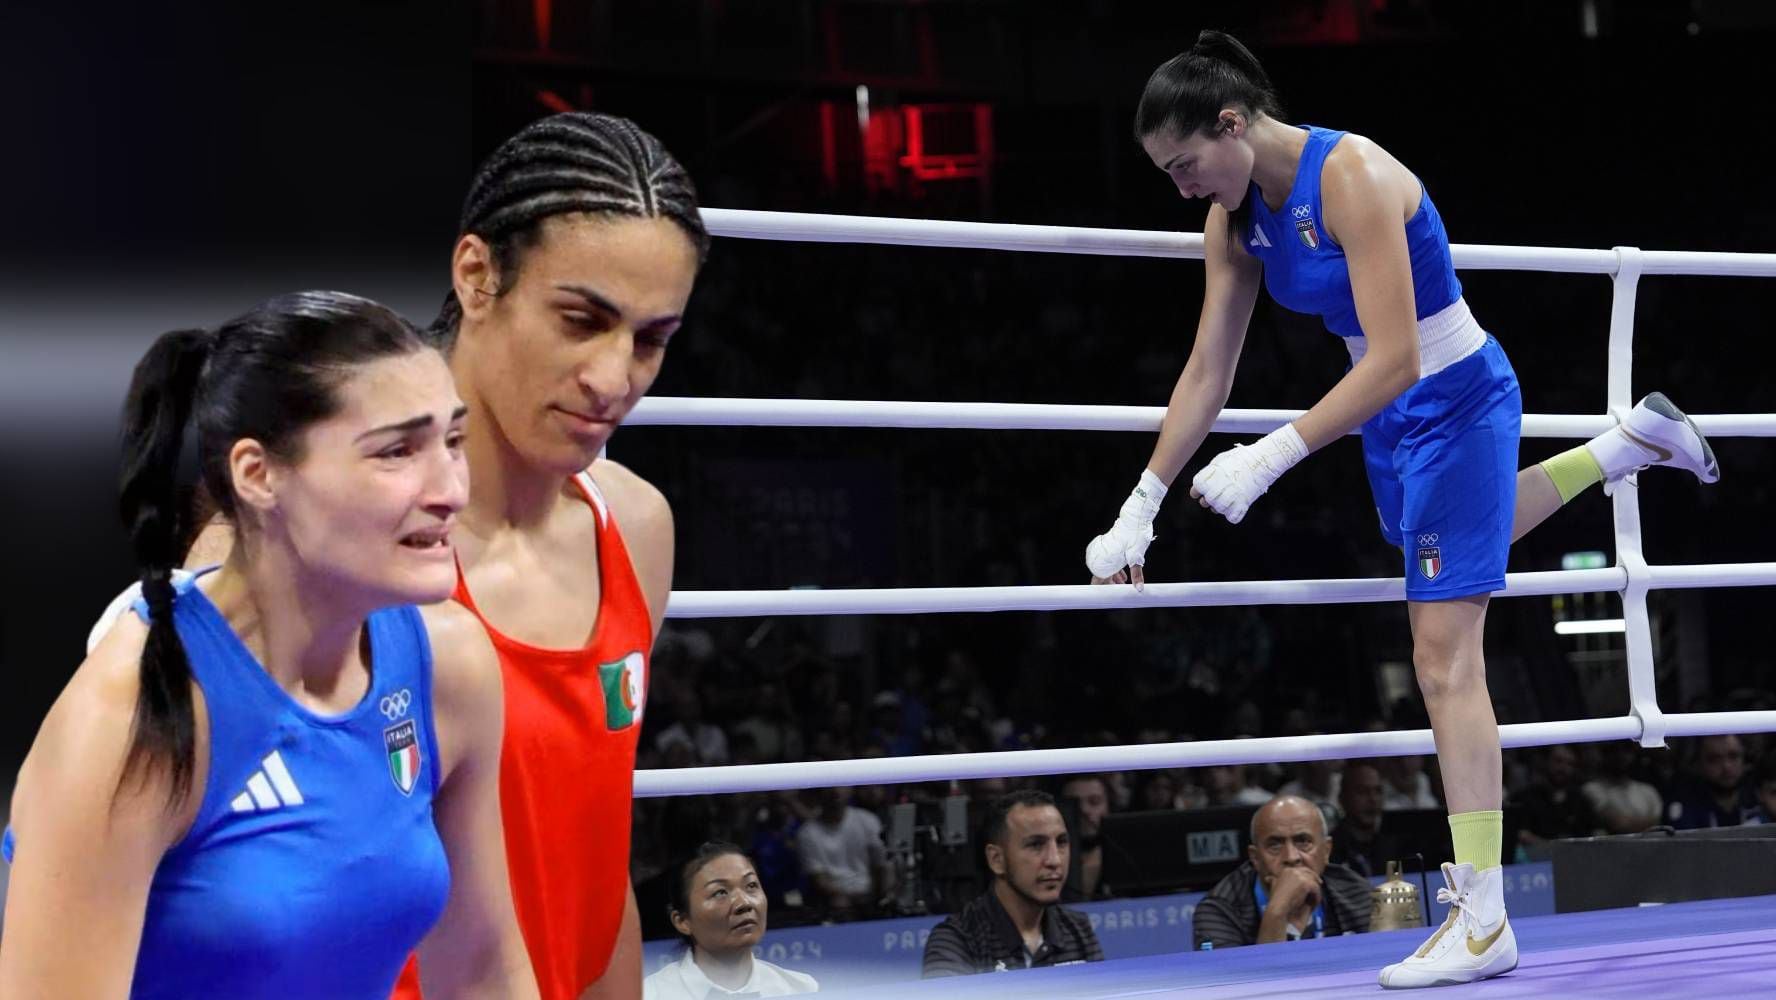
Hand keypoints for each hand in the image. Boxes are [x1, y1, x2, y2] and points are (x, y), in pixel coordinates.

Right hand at [1086, 471, 1166, 589]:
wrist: (1135, 517)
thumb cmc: (1135, 535)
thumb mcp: (1137, 556)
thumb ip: (1137, 574)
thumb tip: (1139, 588)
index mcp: (1107, 560)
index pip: (1097, 578)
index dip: (1099, 588)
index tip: (1103, 595)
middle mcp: (1104, 555)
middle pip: (1102, 574)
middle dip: (1109, 583)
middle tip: (1117, 589)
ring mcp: (1107, 550)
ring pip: (1107, 567)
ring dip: (1113, 575)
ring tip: (1122, 583)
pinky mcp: (1111, 545)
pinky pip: (1110, 560)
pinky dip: (1115, 567)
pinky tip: (1123, 573)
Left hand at [1188, 424, 1308, 524]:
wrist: (1262, 460)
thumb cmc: (1241, 458)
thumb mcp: (1219, 460)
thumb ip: (1209, 473)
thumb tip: (1203, 484)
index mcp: (1206, 478)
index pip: (1195, 491)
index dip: (1199, 491)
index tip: (1206, 489)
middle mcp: (1214, 490)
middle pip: (1205, 502)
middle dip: (1211, 499)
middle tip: (1222, 491)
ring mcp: (1227, 499)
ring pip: (1217, 510)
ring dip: (1222, 506)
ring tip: (1231, 496)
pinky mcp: (1240, 506)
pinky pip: (1232, 517)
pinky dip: (1234, 513)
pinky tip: (1239, 504)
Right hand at [1267, 866, 1322, 914]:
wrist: (1278, 907)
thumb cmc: (1275, 900)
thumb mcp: (1274, 886)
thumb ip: (1273, 880)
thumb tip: (1268, 878)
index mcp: (1286, 870)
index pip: (1301, 870)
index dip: (1308, 875)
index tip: (1313, 881)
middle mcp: (1293, 870)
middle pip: (1310, 873)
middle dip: (1315, 879)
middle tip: (1320, 885)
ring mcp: (1300, 876)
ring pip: (1314, 882)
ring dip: (1316, 892)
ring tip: (1314, 900)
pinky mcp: (1306, 883)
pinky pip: (1316, 889)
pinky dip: (1317, 897)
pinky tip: (1313, 904)